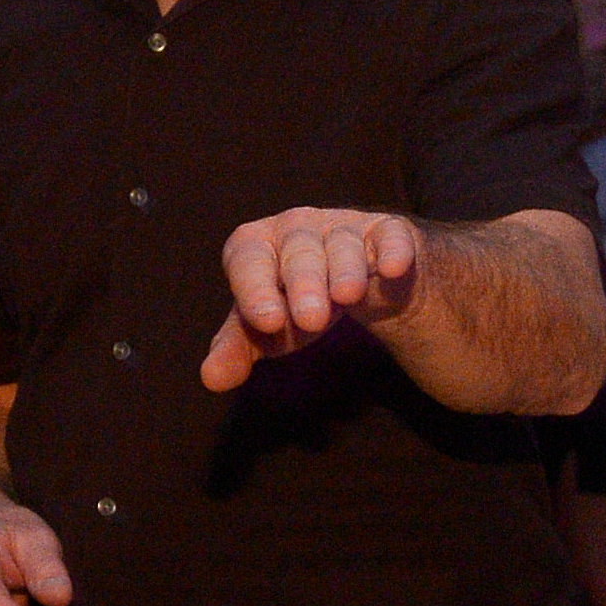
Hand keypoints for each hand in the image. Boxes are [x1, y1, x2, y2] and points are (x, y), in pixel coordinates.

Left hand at [205, 208, 429, 387]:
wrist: (365, 286)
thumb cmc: (302, 304)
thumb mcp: (268, 330)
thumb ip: (238, 349)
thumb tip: (212, 378)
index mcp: (257, 246)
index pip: (248, 260)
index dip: (255, 289)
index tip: (268, 322)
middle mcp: (297, 228)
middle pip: (298, 251)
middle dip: (304, 283)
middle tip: (311, 319)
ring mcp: (344, 227)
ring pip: (343, 244)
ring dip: (345, 270)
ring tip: (346, 296)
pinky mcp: (388, 233)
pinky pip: (390, 236)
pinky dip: (392, 251)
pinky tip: (391, 269)